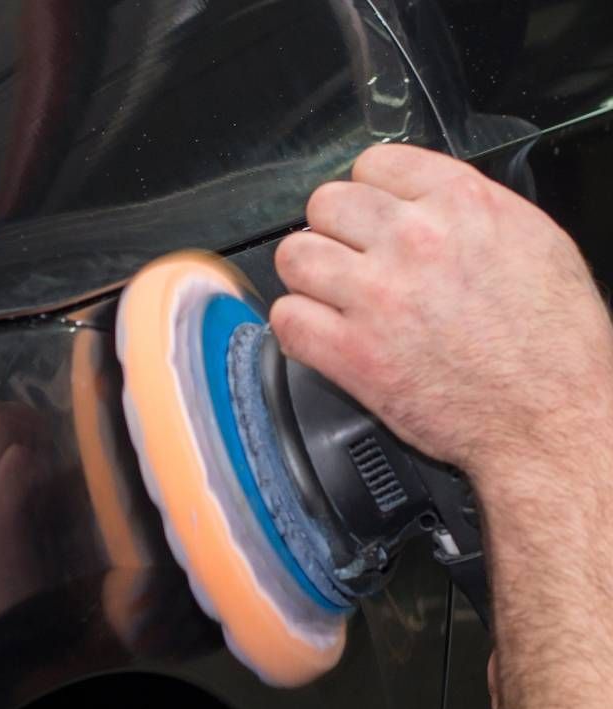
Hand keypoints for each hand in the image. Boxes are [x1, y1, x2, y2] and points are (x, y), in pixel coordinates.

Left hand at [270, 144, 612, 505]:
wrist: (549, 413)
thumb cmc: (553, 341)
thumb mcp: (533, 241)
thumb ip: (469, 212)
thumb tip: (423, 205)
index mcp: (461, 203)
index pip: (373, 164)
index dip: (366, 194)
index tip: (368, 218)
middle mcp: (414, 242)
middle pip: (324, 205)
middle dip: (331, 231)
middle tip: (345, 259)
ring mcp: (378, 297)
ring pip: (294, 257)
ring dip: (305, 277)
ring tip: (327, 296)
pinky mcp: (353, 354)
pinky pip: (286, 320)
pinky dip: (294, 327)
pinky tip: (317, 334)